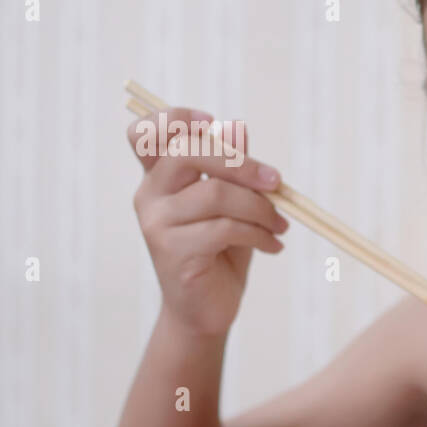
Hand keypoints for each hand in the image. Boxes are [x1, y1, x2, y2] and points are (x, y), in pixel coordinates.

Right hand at [127, 107, 287, 338]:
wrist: (207, 309)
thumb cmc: (220, 252)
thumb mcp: (232, 204)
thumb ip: (231, 169)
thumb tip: (238, 129)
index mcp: (159, 178)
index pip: (147, 133)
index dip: (176, 118)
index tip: (214, 124)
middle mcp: (150, 195)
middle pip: (187, 152)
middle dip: (241, 163)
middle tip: (277, 182)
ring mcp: (157, 223)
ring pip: (216, 194)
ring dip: (261, 208)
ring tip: (279, 226)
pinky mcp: (172, 251)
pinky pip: (225, 228)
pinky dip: (259, 235)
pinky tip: (273, 246)